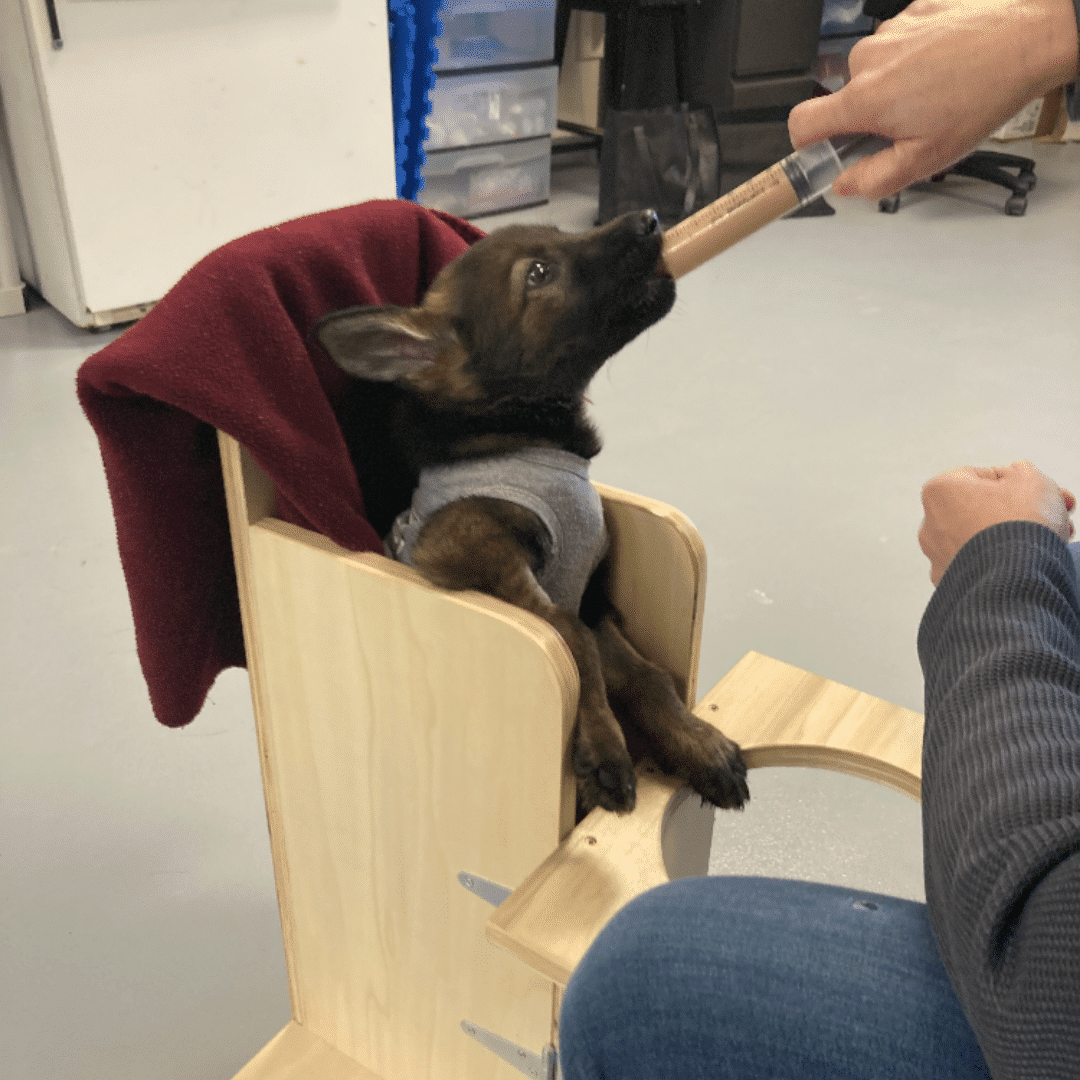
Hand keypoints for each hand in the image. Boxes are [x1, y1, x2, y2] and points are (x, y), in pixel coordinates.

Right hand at [788, 0, 1079, 198]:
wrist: (1031, 37)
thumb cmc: (984, 93)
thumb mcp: (926, 160)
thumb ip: (874, 179)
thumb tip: (845, 185)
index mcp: (864, 100)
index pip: (801, 125)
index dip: (808, 146)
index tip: (827, 153)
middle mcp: (868, 60)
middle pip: (845, 99)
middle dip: (869, 116)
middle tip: (909, 125)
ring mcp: (890, 32)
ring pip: (874, 71)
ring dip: (895, 86)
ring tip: (936, 93)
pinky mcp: (912, 12)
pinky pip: (899, 44)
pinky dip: (915, 58)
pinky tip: (946, 67)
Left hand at [919, 460, 1075, 584]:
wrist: (1017, 577)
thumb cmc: (1019, 527)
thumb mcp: (1032, 480)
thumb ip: (1021, 472)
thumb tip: (1016, 478)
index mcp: (940, 490)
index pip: (984, 477)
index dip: (1019, 484)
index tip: (1041, 494)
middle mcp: (930, 525)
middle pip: (983, 510)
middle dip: (1019, 512)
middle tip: (1048, 516)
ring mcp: (938, 558)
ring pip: (983, 540)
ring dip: (1012, 537)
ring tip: (1043, 541)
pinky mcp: (950, 584)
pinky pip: (980, 566)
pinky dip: (1000, 563)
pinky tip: (1025, 563)